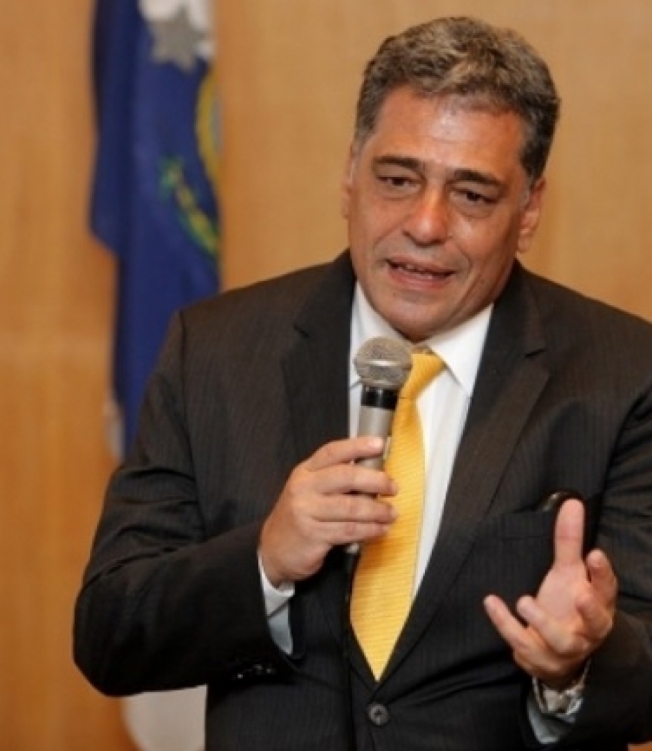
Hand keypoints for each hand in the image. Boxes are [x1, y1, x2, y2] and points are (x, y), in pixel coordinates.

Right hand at [259, 436, 397, 586]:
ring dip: (377, 511)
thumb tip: (374, 472)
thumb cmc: (299, 517)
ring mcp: (307, 512)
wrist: (273, 549)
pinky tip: (379, 530)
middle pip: (346, 477)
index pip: (332, 452)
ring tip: (390, 513)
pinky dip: (369, 530)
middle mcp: (304, 488)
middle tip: (392, 487)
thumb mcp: (309, 490)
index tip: (379, 444)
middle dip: (375, 481)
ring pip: (351, 507)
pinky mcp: (313, 535)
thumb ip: (334, 479)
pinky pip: (349, 530)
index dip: (357, 446)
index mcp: (305, 472)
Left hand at [483, 498, 616, 687]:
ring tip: (524, 600)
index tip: (595, 554)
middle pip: (596, 624)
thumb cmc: (567, 606)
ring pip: (561, 642)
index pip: (607, 590)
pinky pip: (524, 646)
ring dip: (543, 623)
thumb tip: (571, 502)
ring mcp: (565, 649)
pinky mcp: (540, 660)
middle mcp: (587, 630)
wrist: (558, 654)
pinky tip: (492, 603)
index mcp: (598, 605)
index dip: (603, 574)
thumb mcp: (568, 572)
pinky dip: (506, 625)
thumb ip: (569, 540)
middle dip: (589, 611)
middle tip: (579, 595)